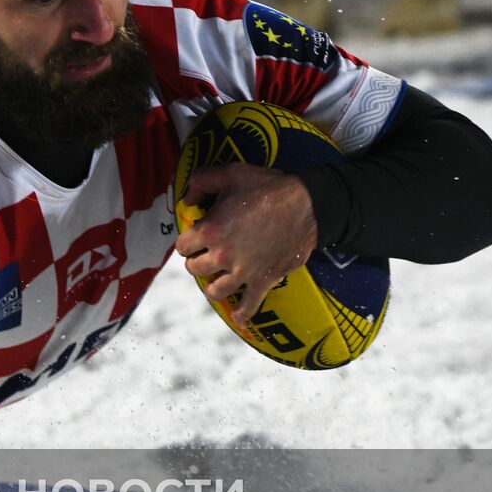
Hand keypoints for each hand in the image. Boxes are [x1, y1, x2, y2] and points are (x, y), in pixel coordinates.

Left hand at [173, 164, 317, 326]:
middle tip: (206, 254)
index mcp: (211, 231)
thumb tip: (188, 199)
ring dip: (212, 286)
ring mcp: (243, 272)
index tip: (196, 235)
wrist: (308, 205)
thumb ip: (202, 181)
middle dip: (197, 261)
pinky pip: (250, 304)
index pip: (183, 246)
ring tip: (215, 279)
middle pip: (195, 269)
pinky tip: (236, 317)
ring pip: (215, 291)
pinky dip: (242, 313)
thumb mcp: (230, 173)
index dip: (188, 240)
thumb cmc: (268, 188)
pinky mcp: (264, 280)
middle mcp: (223, 256)